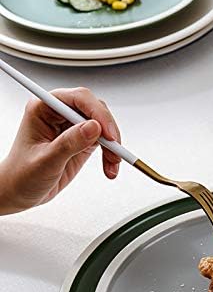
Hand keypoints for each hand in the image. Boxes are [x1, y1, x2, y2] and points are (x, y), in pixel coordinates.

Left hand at [0, 87, 121, 214]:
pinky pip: (104, 142)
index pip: (78, 99)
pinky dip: (111, 154)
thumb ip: (69, 143)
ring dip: (112, 146)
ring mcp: (71, 128)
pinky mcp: (82, 141)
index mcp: (43, 109)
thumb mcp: (45, 161)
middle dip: (109, 131)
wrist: (19, 191)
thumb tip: (93, 127)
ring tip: (112, 164)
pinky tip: (110, 167)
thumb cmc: (21, 175)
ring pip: (103, 126)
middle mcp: (59, 115)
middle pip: (95, 110)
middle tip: (115, 150)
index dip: (97, 113)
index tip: (108, 134)